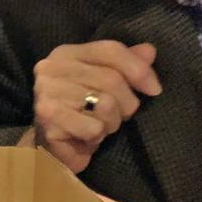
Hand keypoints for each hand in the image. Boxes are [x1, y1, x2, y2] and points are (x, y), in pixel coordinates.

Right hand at [32, 41, 161, 172]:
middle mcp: (51, 68)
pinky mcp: (47, 118)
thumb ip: (124, 65)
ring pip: (105, 104)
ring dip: (111, 122)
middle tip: (118, 117)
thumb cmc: (80, 114)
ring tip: (98, 126)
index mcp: (65, 54)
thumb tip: (149, 51)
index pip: (110, 50)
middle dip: (126, 103)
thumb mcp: (104, 86)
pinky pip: (94, 127)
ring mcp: (46, 92)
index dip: (138, 69)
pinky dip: (96, 137)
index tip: (154, 90)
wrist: (49, 151)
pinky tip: (84, 138)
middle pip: (111, 79)